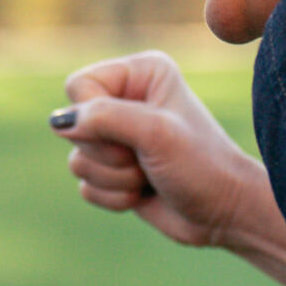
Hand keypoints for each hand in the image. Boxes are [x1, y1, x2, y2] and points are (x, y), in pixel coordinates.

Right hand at [50, 51, 285, 284]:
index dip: (94, 117)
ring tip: (150, 177)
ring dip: (114, 179)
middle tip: (147, 159)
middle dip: (109, 155)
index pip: (79, 86)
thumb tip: (59, 123)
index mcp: (140, 72)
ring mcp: (119, 137)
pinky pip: (85, 186)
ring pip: (77, 160)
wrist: (225, 214)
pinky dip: (113, 197)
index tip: (133, 135)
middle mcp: (126, 99)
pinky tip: (144, 194)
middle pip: (72, 126)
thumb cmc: (202, 166)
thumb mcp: (156, 134)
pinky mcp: (114, 171)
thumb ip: (105, 118)